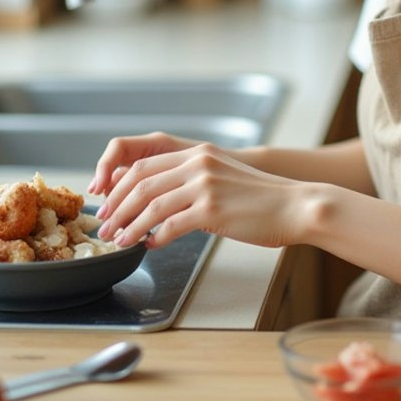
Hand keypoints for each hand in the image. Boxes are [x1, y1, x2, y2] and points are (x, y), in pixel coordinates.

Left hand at [93, 138, 313, 250]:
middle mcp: (199, 164)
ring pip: (151, 205)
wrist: (295, 205)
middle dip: (117, 208)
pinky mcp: (212, 209)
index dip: (120, 187)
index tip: (108, 206)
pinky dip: (155, 238)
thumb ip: (193, 184)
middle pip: (141, 183)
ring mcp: (205, 185)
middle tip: (105, 228)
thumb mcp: (223, 178)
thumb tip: (159, 207)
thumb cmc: (262, 199)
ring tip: (120, 241)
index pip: (145, 165)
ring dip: (129, 226)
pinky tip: (151, 246)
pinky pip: (171, 225)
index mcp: (199, 154)